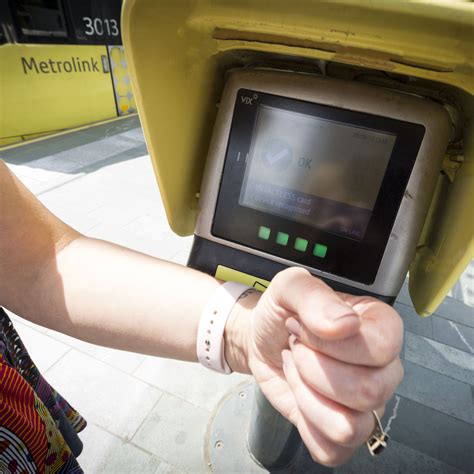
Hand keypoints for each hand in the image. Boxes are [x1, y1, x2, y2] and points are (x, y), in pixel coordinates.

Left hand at [245, 267, 403, 466]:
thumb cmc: (282, 312)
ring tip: (298, 368)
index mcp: (380, 326)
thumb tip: (345, 325)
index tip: (302, 327)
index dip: (331, 343)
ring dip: (306, 394)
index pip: (381, 347)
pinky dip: (304, 420)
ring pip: (350, 426)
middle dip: (312, 367)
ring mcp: (367, 405)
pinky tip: (300, 393)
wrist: (261, 337)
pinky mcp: (343, 431)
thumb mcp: (289, 287)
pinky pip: (332, 449)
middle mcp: (384, 368)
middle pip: (367, 391)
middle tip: (296, 347)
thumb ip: (315, 296)